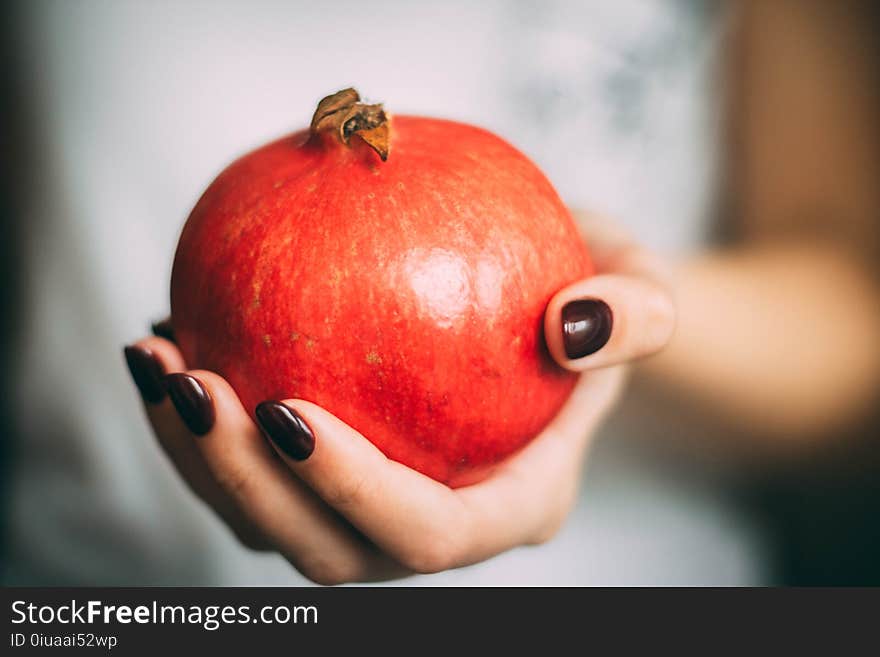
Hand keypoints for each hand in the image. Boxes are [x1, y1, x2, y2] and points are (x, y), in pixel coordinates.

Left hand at [124, 213, 674, 583]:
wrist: (554, 311)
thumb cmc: (598, 301)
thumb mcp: (642, 289)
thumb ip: (635, 313)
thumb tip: (573, 324)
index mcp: (511, 504)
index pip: (429, 532)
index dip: (352, 492)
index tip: (285, 407)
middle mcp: (436, 526)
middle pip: (330, 551)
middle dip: (247, 486)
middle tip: (192, 384)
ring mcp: (377, 508)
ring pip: (273, 523)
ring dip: (197, 458)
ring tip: (156, 359)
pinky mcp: (333, 473)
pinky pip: (255, 470)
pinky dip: (199, 422)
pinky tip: (172, 334)